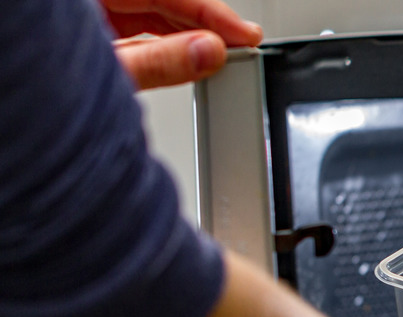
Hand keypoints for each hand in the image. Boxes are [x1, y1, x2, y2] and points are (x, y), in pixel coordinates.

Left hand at [101, 0, 262, 89]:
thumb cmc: (29, 93)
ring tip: (220, 53)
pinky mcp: (87, 29)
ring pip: (147, 10)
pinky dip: (162, 39)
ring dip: (186, 32)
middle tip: (241, 45)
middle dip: (201, 22)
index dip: (208, 11)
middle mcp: (87, 2)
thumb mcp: (104, 75)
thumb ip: (156, 63)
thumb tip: (207, 52)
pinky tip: (186, 53)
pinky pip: (132, 24)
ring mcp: (88, 13)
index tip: (243, 34)